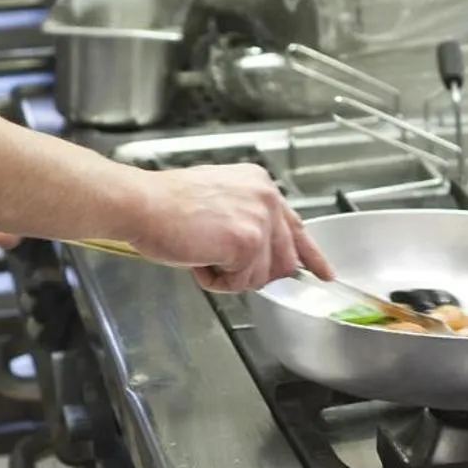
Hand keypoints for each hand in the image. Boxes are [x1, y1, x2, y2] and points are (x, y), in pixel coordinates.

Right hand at [125, 164, 334, 293]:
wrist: (142, 204)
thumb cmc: (165, 205)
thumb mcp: (218, 202)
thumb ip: (246, 219)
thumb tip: (260, 250)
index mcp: (260, 185)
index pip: (295, 226)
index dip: (310, 255)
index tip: (324, 272)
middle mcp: (267, 198)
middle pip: (284, 260)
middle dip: (253, 272)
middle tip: (221, 264)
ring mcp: (260, 220)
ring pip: (262, 276)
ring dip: (230, 276)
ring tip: (202, 253)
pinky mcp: (247, 242)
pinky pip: (240, 282)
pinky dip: (216, 280)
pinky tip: (198, 258)